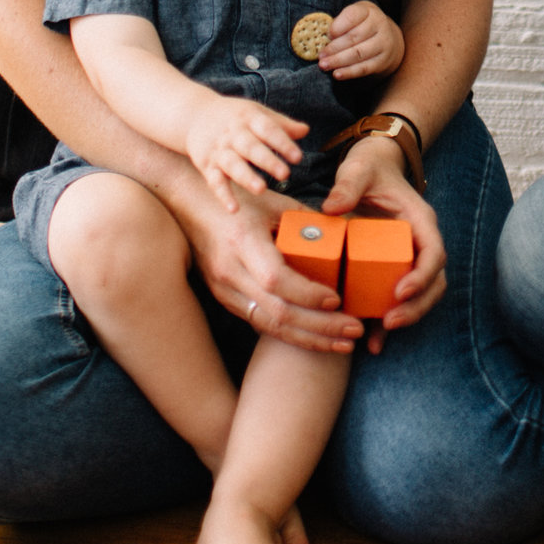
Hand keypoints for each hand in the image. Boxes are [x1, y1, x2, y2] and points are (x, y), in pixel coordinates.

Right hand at [172, 179, 362, 354]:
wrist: (188, 206)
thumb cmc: (238, 200)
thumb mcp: (274, 203)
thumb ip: (308, 222)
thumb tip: (347, 236)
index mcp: (242, 242)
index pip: (276, 279)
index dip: (309, 294)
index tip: (338, 299)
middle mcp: (230, 271)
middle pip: (277, 312)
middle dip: (320, 327)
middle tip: (354, 329)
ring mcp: (224, 290)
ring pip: (269, 326)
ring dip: (310, 339)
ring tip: (344, 343)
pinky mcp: (224, 300)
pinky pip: (260, 323)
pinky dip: (291, 333)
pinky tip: (317, 338)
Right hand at [181, 94, 308, 210]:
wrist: (194, 115)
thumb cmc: (233, 117)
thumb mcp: (256, 113)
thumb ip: (281, 124)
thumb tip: (305, 130)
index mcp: (248, 118)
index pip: (267, 129)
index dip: (282, 143)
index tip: (298, 157)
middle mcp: (232, 134)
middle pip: (250, 147)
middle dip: (267, 160)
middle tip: (285, 174)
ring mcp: (219, 150)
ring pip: (232, 164)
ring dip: (246, 177)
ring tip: (262, 189)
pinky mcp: (207, 166)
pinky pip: (215, 182)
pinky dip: (223, 195)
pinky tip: (234, 209)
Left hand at [318, 0, 404, 78]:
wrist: (389, 39)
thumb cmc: (363, 26)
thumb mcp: (354, 17)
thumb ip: (340, 23)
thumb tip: (324, 39)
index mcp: (369, 11)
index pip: (352, 15)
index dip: (337, 26)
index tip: (327, 35)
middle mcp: (379, 24)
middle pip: (354, 37)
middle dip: (334, 47)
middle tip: (320, 56)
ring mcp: (383, 43)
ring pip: (358, 53)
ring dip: (338, 61)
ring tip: (324, 65)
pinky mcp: (382, 60)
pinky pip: (364, 68)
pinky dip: (349, 72)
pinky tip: (336, 74)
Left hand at [319, 135, 446, 353]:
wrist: (372, 168)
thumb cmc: (368, 167)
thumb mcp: (357, 170)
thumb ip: (348, 185)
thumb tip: (330, 208)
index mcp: (420, 220)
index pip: (434, 253)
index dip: (422, 276)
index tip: (402, 292)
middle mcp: (420, 243)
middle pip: (433, 282)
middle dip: (416, 306)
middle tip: (389, 321)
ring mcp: (409, 258)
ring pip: (421, 296)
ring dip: (406, 318)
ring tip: (378, 337)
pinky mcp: (393, 269)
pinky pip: (397, 300)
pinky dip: (387, 322)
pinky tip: (370, 344)